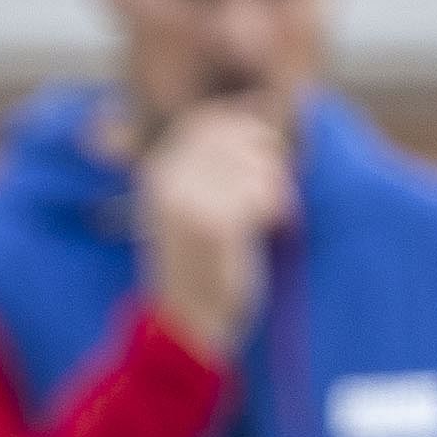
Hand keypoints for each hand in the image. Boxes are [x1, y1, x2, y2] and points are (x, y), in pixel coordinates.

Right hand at [137, 97, 296, 356]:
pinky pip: (262, 193)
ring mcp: (185, 200)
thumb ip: (219, 163)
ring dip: (277, 189)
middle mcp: (165, 178)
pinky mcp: (211, 223)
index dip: (251, 129)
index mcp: (158, 170)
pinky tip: (275, 229)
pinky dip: (278, 210)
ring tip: (273, 219)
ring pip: (257, 164)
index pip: (213, 120)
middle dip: (270, 160)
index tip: (270, 159)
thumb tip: (271, 110)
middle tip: (276, 196)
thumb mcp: (196, 203)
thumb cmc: (204, 264)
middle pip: (240, 136)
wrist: (186, 326)